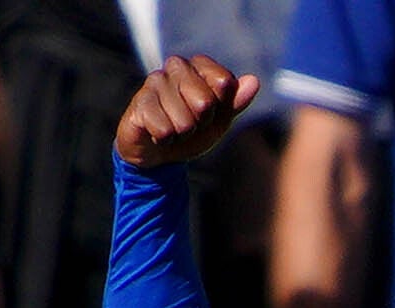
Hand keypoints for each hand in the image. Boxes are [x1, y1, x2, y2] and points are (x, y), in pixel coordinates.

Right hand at [115, 53, 258, 167]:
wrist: (158, 153)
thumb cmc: (191, 132)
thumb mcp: (218, 121)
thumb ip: (235, 103)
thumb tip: (254, 81)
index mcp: (198, 66)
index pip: (223, 83)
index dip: (220, 108)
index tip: (209, 112)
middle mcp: (176, 66)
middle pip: (204, 102)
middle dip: (200, 123)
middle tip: (189, 124)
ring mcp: (155, 81)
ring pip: (184, 121)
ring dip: (181, 134)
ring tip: (172, 129)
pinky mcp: (139, 102)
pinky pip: (164, 130)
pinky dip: (165, 139)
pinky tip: (157, 133)